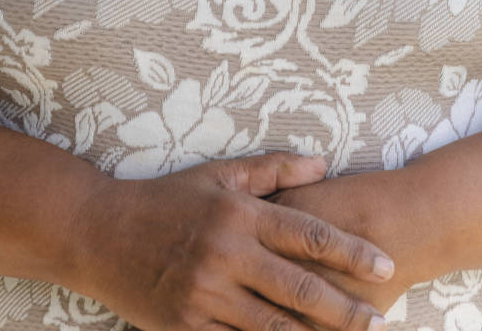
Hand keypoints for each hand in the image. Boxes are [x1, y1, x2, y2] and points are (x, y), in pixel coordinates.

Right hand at [73, 151, 396, 330]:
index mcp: (240, 215)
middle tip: (382, 322)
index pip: (309, 236)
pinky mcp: (181, 325)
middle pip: (299, 289)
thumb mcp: (218, 175)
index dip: (352, 253)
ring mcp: (202, 294)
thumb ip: (273, 170)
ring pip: (270, 327)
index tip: (387, 266)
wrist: (94, 232)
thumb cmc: (163, 200)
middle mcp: (226, 255)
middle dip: (346, 310)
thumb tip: (324, 165)